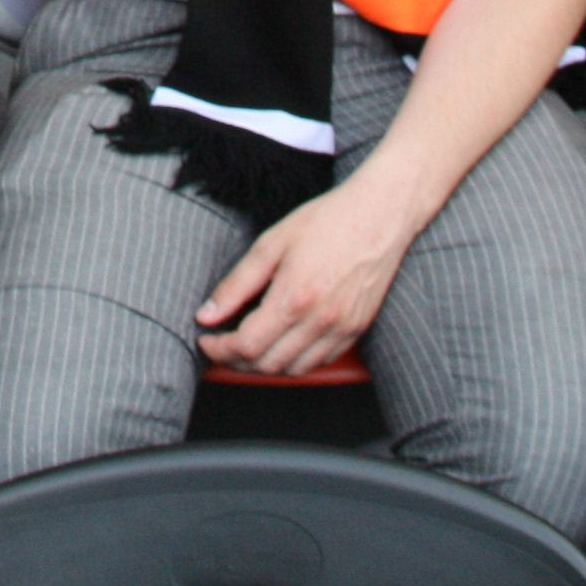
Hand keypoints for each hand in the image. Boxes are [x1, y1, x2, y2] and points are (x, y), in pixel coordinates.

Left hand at [197, 169, 419, 377]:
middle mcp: (320, 321)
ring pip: (294, 370)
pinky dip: (295, 361)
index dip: (219, 349)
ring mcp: (342, 330)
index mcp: (294, 298)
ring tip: (248, 346)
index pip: (247, 346)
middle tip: (221, 345)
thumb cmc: (326, 221)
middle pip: (268, 365)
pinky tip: (282, 342)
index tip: (206, 339)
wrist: (379, 215)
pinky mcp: (357, 330)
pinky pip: (320, 362)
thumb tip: (206, 315)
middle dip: (236, 361)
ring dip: (265, 366)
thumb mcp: (271, 243)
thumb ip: (236, 284)